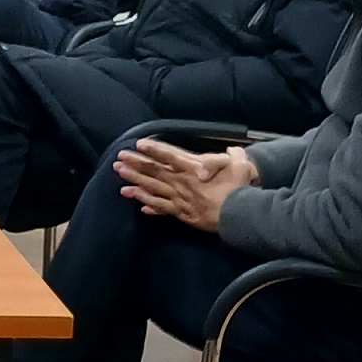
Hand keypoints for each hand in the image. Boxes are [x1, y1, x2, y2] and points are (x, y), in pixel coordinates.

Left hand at [113, 137, 258, 230]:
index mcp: (193, 168)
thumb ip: (224, 157)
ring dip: (136, 186)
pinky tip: (140, 206)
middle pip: (155, 172)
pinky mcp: (183, 214)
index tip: (138, 144)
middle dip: (136, 165)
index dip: (154, 150)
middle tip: (118, 160)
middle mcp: (182, 183)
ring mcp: (181, 199)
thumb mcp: (238, 165)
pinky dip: (151, 207)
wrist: (242, 216)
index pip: (170, 156)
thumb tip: (215, 158)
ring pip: (154, 191)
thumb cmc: (240, 187)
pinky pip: (163, 209)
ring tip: (121, 184)